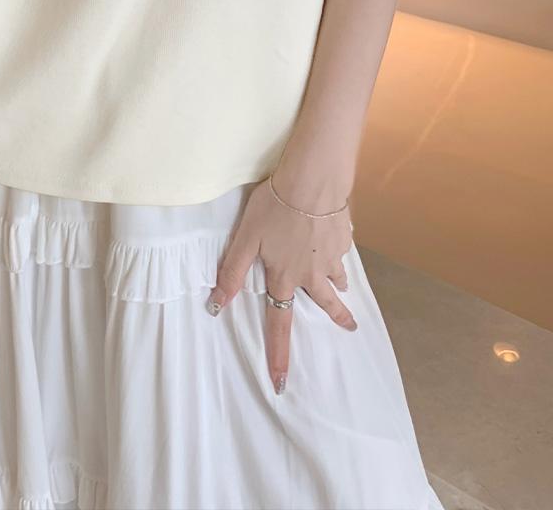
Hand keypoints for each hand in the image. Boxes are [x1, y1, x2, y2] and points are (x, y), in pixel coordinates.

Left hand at [207, 172, 355, 393]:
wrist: (313, 181)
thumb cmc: (274, 207)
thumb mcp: (245, 239)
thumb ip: (232, 272)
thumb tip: (216, 305)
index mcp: (285, 277)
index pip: (280, 324)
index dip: (279, 355)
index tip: (282, 383)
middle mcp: (312, 272)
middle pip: (325, 303)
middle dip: (337, 317)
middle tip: (349, 327)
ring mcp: (332, 254)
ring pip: (337, 276)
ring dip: (340, 284)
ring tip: (344, 287)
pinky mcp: (344, 235)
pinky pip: (343, 250)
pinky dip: (340, 251)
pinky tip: (336, 240)